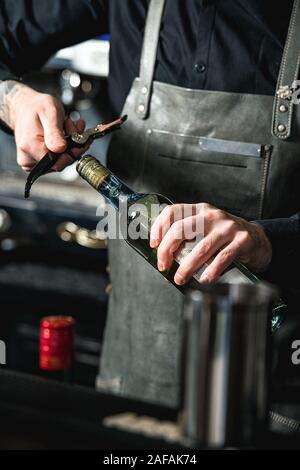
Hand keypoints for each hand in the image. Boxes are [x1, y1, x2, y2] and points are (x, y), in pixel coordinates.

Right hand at [0, 81, 87, 171]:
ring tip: (68, 127)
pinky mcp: (36, 162)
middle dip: (73, 146)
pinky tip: (65, 134)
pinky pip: (55, 160)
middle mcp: (28, 159)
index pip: (59, 162)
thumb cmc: (36, 107)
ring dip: (70, 145)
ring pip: (60, 161)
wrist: (24, 107)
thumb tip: (61, 149)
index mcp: (30, 147)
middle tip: (74, 127)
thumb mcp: (50, 112)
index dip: (73, 151)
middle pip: (60, 163)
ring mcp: (31, 162)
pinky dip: (64, 148)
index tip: (78, 136)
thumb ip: (55, 132)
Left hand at [150, 203, 272, 284]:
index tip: (153, 245)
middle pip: (181, 229)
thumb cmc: (225, 238)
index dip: (159, 227)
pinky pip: (222, 258)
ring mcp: (227, 227)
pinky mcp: (242, 240)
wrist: (258, 240)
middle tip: (163, 265)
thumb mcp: (205, 231)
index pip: (172, 211)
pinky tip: (205, 280)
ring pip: (201, 247)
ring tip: (180, 278)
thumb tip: (165, 264)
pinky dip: (211, 271)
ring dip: (187, 266)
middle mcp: (211, 215)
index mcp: (199, 210)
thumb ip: (187, 241)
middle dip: (167, 250)